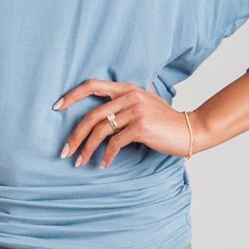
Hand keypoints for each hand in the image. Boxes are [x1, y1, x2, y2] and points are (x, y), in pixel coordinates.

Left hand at [54, 79, 191, 166]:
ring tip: (80, 162)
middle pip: (91, 115)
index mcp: (127, 88)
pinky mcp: (141, 127)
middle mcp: (129, 95)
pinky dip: (106, 156)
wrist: (191, 130)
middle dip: (75, 136)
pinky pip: (115, 143)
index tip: (56, 107)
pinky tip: (103, 164)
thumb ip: (126, 103)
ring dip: (87, 149)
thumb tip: (101, 115)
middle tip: (65, 151)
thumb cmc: (165, 122)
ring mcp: (135, 110)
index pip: (92, 85)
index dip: (72, 95)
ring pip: (100, 131)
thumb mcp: (145, 104)